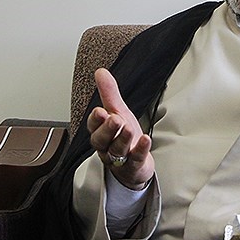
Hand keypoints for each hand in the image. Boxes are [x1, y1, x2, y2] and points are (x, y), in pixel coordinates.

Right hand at [86, 68, 153, 189]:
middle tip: (114, 119)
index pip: (93, 126)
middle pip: (102, 140)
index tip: (100, 111)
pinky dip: (141, 149)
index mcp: (101, 132)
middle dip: (107, 129)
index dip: (95, 120)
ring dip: (123, 138)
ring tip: (128, 128)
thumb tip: (101, 72)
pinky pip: (136, 159)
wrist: (133, 166)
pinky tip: (146, 139)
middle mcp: (107, 146)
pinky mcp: (134, 166)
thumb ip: (109, 94)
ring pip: (117, 150)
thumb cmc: (123, 138)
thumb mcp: (118, 112)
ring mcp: (120, 158)